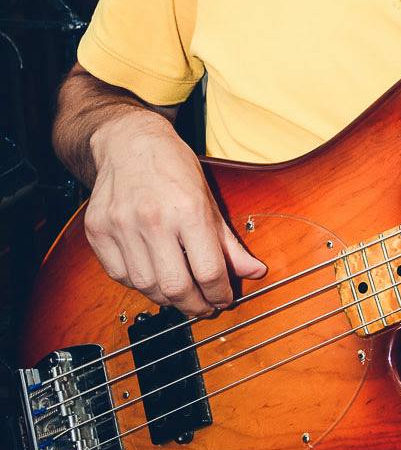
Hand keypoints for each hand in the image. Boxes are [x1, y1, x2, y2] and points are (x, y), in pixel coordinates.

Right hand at [84, 111, 266, 317]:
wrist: (129, 142)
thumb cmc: (172, 166)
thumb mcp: (208, 197)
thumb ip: (229, 241)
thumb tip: (253, 272)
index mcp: (187, 208)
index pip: (208, 270)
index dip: (220, 294)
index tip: (224, 299)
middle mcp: (152, 219)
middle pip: (176, 287)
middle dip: (195, 306)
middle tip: (204, 307)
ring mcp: (121, 226)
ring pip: (147, 287)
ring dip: (167, 298)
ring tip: (181, 293)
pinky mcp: (98, 231)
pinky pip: (120, 276)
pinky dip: (139, 284)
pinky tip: (153, 276)